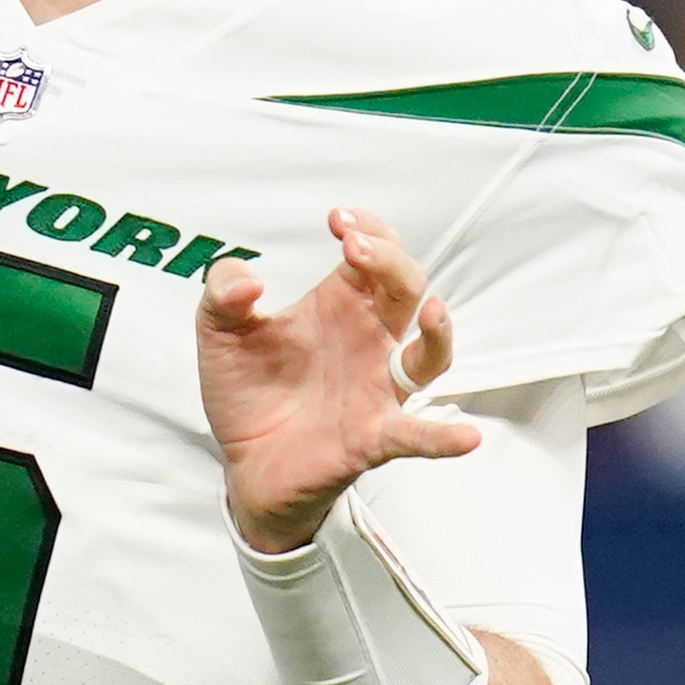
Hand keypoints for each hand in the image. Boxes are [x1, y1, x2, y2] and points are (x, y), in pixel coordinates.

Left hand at [198, 208, 476, 554]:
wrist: (244, 464)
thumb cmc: (247, 391)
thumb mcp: (219, 331)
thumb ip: (223, 293)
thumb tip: (246, 282)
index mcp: (340, 305)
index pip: (376, 253)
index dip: (368, 229)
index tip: (338, 221)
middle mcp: (368, 340)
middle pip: (407, 288)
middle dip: (390, 261)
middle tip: (356, 247)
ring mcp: (376, 388)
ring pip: (428, 356)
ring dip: (437, 333)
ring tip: (431, 312)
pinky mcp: (372, 436)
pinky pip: (415, 436)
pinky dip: (442, 437)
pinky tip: (465, 437)